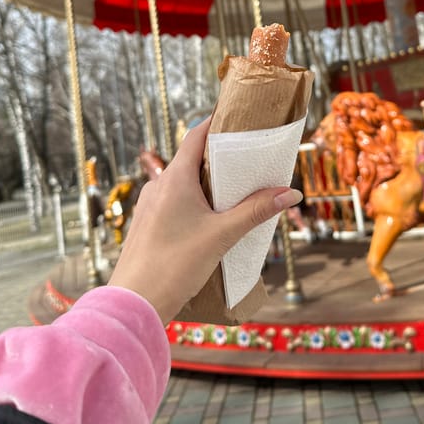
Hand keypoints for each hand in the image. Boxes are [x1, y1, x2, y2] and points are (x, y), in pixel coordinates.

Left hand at [108, 117, 302, 323]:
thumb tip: (290, 194)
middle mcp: (158, 186)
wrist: (133, 304)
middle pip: (191, 159)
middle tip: (246, 161)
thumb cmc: (174, 265)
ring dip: (206, 184)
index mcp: (174, 178)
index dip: (216, 124)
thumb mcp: (222, 236)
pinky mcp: (147, 225)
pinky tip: (209, 223)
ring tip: (233, 195)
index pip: (195, 135)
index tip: (237, 118)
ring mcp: (149, 206)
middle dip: (219, 159)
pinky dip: (193, 203)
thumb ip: (256, 212)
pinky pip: (173, 203)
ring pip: (181, 184)